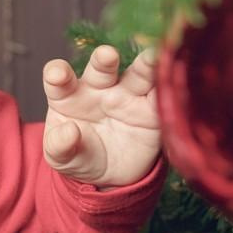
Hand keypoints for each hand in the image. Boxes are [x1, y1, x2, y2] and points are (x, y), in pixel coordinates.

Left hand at [41, 45, 160, 187]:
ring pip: (137, 74)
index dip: (57, 73)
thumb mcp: (63, 158)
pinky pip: (162, 96)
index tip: (58, 74)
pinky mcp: (152, 109)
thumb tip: (68, 131)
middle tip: (107, 55)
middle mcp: (99, 88)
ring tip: (151, 57)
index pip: (59, 79)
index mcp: (69, 96)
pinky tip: (175, 80)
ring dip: (144, 65)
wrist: (112, 177)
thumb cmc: (80, 157)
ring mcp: (127, 95)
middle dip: (104, 60)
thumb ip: (59, 146)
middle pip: (101, 68)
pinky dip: (169, 88)